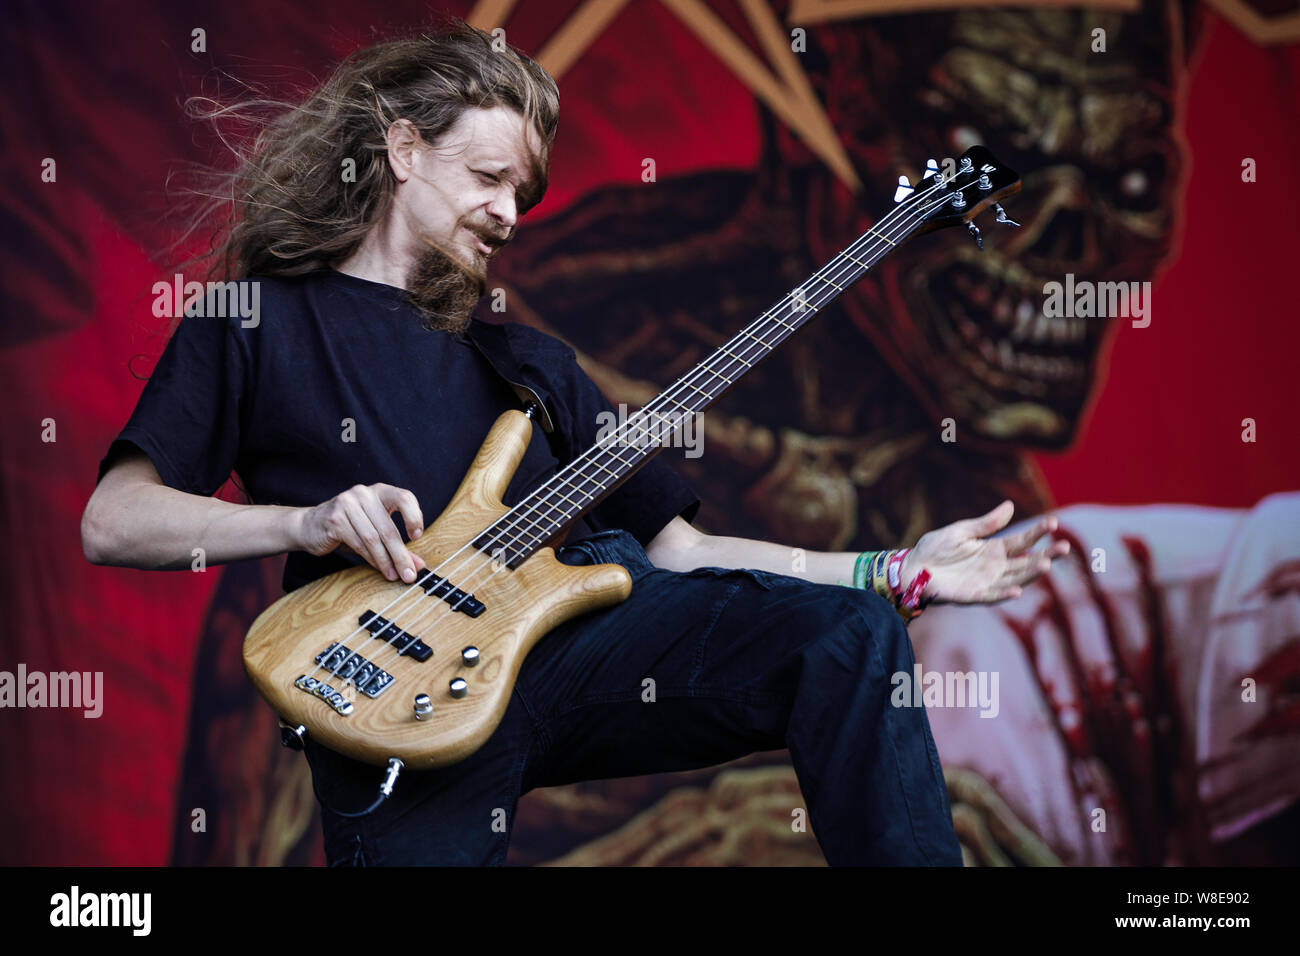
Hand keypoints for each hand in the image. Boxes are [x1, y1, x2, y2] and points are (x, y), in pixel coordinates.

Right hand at [292, 483, 426, 582]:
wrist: (308, 526)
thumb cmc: (348, 528)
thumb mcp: (376, 533)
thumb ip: (398, 546)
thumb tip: (419, 565)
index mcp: (379, 491)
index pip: (404, 497)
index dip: (414, 517)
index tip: (417, 537)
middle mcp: (364, 493)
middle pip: (388, 527)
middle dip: (400, 555)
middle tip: (410, 574)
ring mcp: (347, 504)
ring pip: (374, 538)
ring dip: (386, 561)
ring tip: (394, 575)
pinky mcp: (335, 519)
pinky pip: (359, 543)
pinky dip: (371, 559)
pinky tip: (379, 568)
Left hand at [899, 500, 1068, 605]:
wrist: (911, 568)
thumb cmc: (934, 549)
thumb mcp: (961, 531)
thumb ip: (986, 524)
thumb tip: (1010, 506)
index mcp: (993, 550)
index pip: (1021, 541)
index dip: (1037, 532)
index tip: (1053, 522)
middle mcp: (995, 567)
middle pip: (1026, 562)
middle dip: (1045, 555)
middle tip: (1065, 547)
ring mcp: (986, 582)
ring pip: (1015, 578)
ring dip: (1031, 573)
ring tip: (1047, 564)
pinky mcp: (973, 595)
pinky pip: (992, 596)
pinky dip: (1005, 593)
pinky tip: (1018, 590)